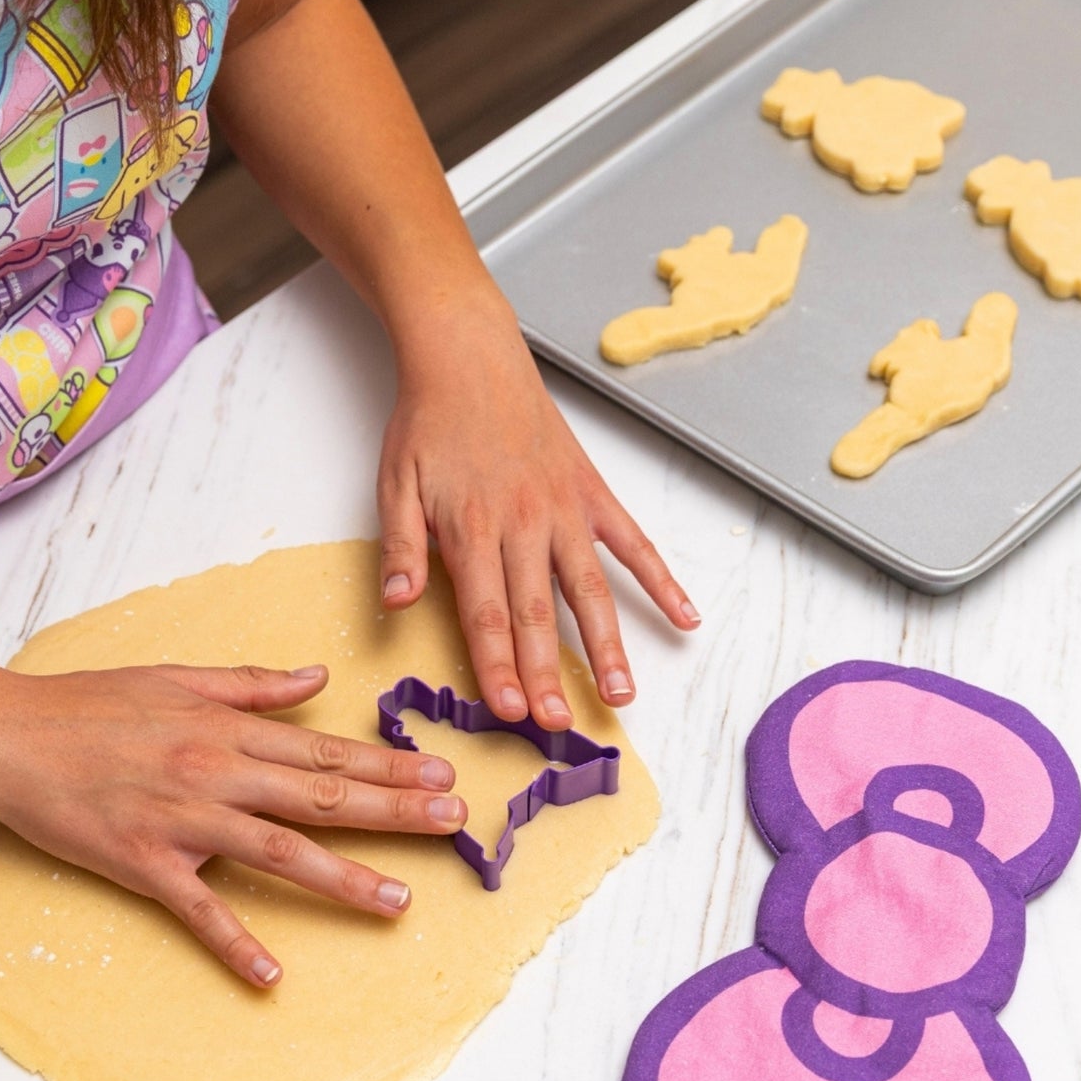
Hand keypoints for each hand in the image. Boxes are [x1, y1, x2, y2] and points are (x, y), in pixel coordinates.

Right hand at [0, 662, 464, 985]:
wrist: (10, 735)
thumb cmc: (91, 704)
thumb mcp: (179, 677)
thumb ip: (253, 683)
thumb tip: (319, 678)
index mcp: (229, 730)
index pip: (326, 751)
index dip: (388, 765)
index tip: (440, 775)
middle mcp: (218, 773)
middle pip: (323, 796)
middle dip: (395, 810)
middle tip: (454, 823)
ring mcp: (184, 822)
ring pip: (280, 853)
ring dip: (344, 878)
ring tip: (399, 901)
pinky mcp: (144, 864)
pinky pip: (198, 910)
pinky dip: (235, 943)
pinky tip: (272, 976)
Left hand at [376, 293, 699, 728]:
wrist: (469, 355)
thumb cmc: (428, 423)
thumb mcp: (395, 483)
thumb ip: (402, 548)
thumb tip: (397, 604)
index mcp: (473, 528)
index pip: (486, 614)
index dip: (497, 666)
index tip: (509, 711)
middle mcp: (525, 523)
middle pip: (537, 614)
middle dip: (547, 674)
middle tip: (557, 725)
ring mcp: (565, 509)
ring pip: (590, 589)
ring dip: (607, 646)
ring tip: (621, 695)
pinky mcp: (592, 493)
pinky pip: (634, 542)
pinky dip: (662, 580)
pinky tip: (685, 618)